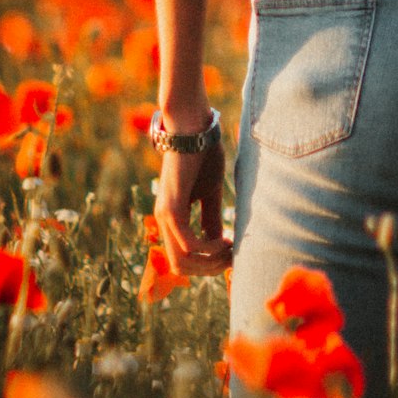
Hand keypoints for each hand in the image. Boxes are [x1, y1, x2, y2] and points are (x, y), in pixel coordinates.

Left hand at [153, 127, 232, 274]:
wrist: (192, 129)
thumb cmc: (202, 155)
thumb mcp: (210, 193)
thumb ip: (210, 218)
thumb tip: (218, 243)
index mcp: (172, 218)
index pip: (183, 259)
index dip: (208, 264)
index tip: (232, 254)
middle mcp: (164, 221)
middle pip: (181, 267)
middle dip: (210, 269)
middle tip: (233, 257)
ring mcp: (165, 215)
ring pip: (182, 261)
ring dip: (211, 262)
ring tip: (231, 249)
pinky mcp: (173, 207)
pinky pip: (188, 243)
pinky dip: (209, 248)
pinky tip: (225, 240)